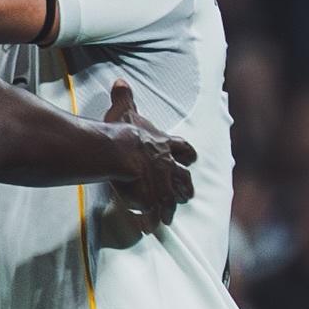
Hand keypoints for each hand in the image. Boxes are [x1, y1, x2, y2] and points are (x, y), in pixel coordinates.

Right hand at [105, 80, 195, 228]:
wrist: (118, 151)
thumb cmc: (121, 130)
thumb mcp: (124, 109)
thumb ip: (124, 97)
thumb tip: (120, 81)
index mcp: (163, 144)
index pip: (182, 148)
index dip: (186, 154)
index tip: (190, 159)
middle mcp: (166, 165)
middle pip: (182, 177)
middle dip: (185, 187)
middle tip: (187, 195)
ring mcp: (160, 183)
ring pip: (170, 198)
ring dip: (170, 208)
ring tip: (167, 219)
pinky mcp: (149, 197)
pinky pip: (151, 212)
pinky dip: (150, 219)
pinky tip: (147, 227)